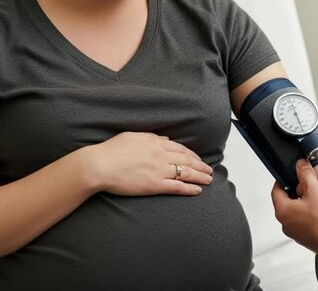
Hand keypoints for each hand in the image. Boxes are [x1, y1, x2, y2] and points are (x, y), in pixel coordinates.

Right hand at [84, 132, 213, 195]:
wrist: (99, 165)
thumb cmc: (111, 150)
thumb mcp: (133, 137)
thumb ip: (151, 137)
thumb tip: (165, 139)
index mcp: (156, 143)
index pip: (181, 148)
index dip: (192, 154)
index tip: (198, 159)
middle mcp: (162, 155)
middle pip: (188, 160)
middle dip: (201, 165)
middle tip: (210, 170)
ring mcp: (160, 170)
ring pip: (187, 173)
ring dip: (200, 177)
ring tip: (209, 180)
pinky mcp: (155, 185)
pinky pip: (178, 187)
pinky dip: (190, 189)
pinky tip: (198, 190)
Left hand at [272, 159, 317, 257]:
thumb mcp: (315, 190)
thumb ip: (306, 175)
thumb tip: (300, 165)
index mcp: (282, 211)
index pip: (276, 189)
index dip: (284, 179)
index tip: (292, 173)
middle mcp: (285, 223)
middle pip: (287, 200)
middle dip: (298, 190)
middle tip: (310, 186)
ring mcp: (295, 232)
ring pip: (296, 211)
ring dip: (305, 203)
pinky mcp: (305, 237)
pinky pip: (304, 221)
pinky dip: (311, 214)